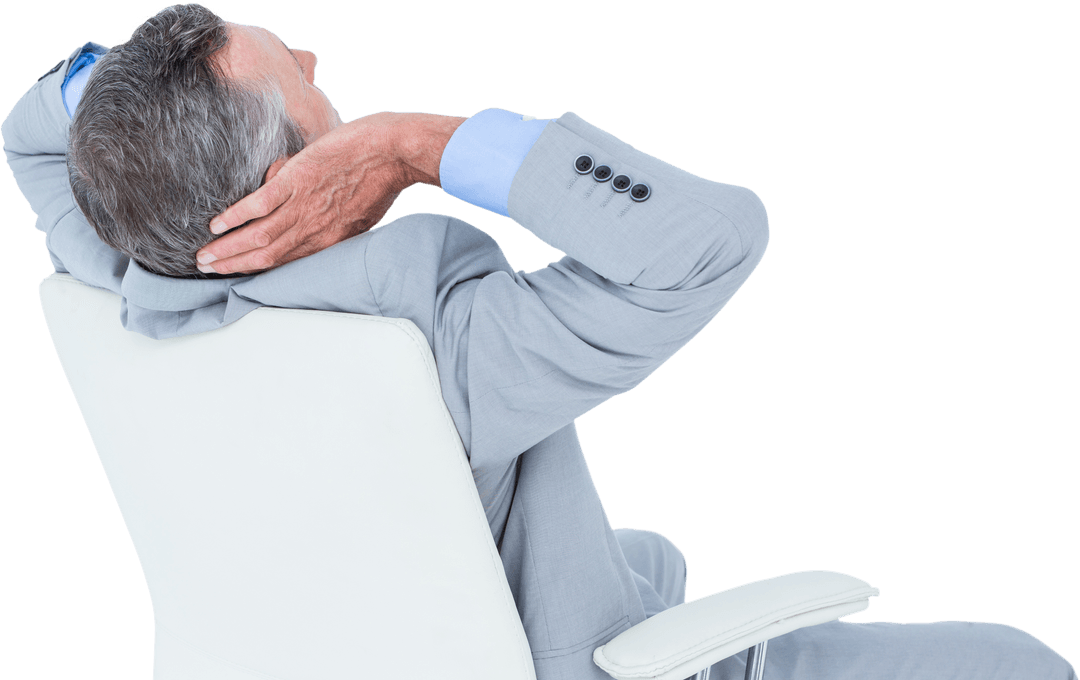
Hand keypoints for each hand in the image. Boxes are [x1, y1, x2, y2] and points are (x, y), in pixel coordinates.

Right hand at [195, 111, 412, 274]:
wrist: (394, 151)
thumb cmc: (383, 178)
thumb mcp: (362, 213)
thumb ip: (336, 221)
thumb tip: (312, 214)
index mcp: (330, 239)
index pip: (288, 261)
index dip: (259, 268)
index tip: (237, 272)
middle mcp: (315, 230)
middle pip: (267, 255)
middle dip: (235, 265)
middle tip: (208, 269)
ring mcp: (304, 206)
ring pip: (259, 236)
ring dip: (228, 249)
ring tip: (204, 257)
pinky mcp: (297, 181)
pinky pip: (260, 205)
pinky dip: (236, 218)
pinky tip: (217, 226)